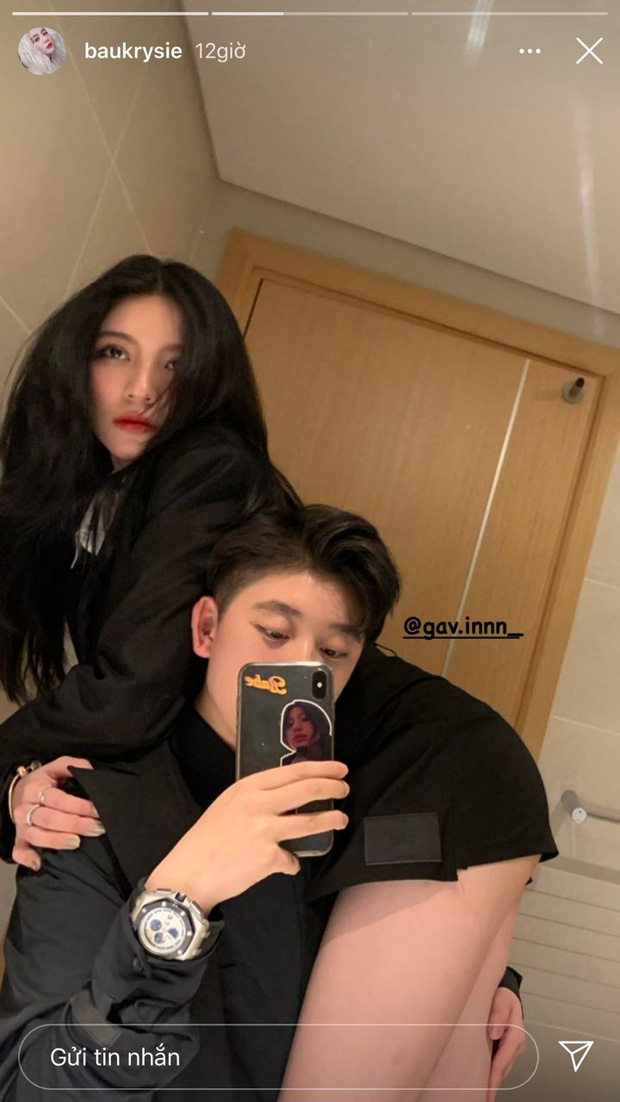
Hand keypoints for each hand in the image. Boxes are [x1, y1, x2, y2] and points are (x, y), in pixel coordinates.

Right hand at [11, 756, 102, 870]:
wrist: (19, 792)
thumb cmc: (44, 781)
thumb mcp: (57, 767)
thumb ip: (74, 765)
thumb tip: (90, 771)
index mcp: (35, 789)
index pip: (58, 800)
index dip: (79, 806)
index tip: (98, 811)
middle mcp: (25, 809)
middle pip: (49, 819)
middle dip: (75, 825)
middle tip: (97, 828)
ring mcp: (21, 826)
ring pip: (36, 836)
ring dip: (57, 841)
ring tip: (77, 843)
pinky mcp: (19, 839)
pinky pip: (19, 851)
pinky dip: (28, 858)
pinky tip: (41, 863)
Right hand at [146, 759, 349, 912]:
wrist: (189, 873)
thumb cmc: (208, 838)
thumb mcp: (229, 804)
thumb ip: (257, 797)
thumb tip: (290, 796)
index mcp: (247, 788)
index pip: (293, 772)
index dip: (321, 769)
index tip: (339, 769)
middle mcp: (257, 805)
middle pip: (307, 790)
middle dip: (332, 788)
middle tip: (345, 789)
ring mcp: (264, 831)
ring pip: (310, 822)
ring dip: (331, 820)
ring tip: (341, 820)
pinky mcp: (268, 858)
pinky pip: (291, 860)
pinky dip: (291, 863)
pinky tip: (285, 864)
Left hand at [486, 985, 525, 1101]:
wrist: (507, 995)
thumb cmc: (503, 997)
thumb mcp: (501, 999)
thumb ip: (498, 1012)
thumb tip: (493, 1032)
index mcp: (516, 1035)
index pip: (502, 1060)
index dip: (494, 1077)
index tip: (488, 1092)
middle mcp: (517, 1045)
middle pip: (503, 1069)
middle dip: (493, 1084)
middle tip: (482, 1098)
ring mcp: (513, 1049)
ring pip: (502, 1069)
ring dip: (493, 1081)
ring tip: (482, 1095)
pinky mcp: (507, 1049)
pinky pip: (500, 1064)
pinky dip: (493, 1073)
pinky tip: (484, 1080)